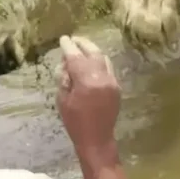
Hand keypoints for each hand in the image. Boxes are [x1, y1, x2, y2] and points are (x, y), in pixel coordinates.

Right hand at [56, 35, 120, 150]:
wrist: (97, 139)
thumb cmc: (75, 122)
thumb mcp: (62, 100)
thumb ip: (64, 78)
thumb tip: (67, 63)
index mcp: (87, 83)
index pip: (76, 58)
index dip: (68, 47)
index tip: (63, 39)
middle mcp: (102, 78)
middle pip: (93, 53)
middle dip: (83, 44)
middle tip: (73, 40)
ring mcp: (112, 82)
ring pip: (103, 58)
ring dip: (92, 51)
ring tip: (82, 48)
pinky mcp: (117, 87)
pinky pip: (108, 68)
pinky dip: (99, 62)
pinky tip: (91, 63)